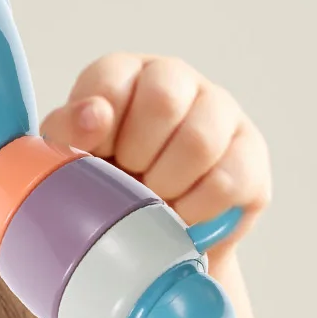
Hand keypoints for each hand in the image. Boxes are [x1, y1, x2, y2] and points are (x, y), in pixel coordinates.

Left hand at [38, 55, 269, 256]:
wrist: (147, 242)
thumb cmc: (103, 188)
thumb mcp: (69, 160)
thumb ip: (67, 132)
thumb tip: (93, 116)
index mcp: (125, 74)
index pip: (112, 80)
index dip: (99, 130)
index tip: (97, 158)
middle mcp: (176, 80)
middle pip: (163, 100)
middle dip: (137, 157)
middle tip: (129, 181)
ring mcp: (220, 112)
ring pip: (200, 141)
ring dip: (167, 186)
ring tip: (155, 202)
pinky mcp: (250, 154)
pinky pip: (227, 181)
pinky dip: (196, 211)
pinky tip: (182, 218)